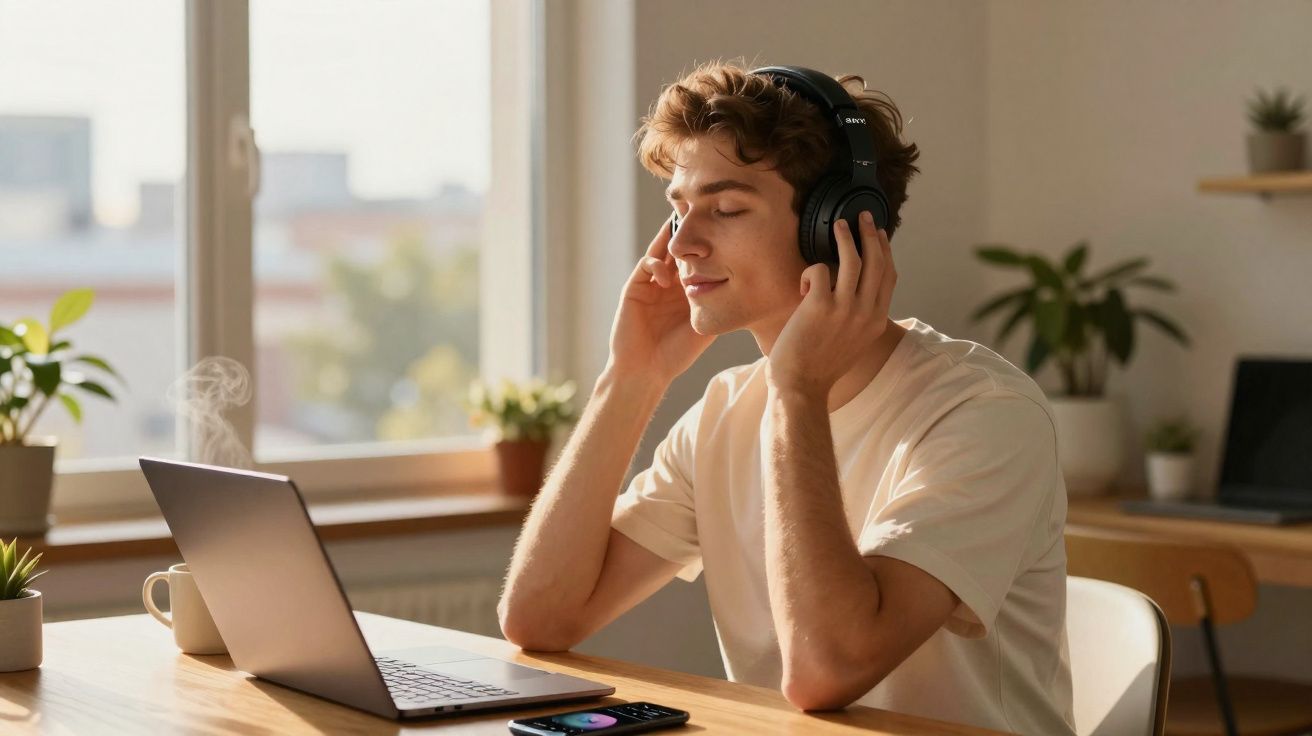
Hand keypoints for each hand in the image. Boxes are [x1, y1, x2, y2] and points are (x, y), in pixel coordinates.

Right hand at [606, 215, 716, 385]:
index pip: (698, 258)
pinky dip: (658, 265)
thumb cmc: (677, 354)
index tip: (727, 229)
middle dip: (691, 231)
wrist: (646, 370)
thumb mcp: (705, 326)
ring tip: (688, 227)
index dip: (709, 244)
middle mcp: (669, 282)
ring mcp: (652, 283)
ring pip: (662, 249)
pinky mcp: (635, 287)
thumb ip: (717, 306)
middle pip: (681, 248)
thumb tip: (744, 288)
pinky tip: (668, 281)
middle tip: (705, 212)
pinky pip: (647, 264)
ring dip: (674, 237)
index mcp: (686, 289)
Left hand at [766, 211, 895, 399]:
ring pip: (852, 260)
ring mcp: (845, 308)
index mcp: (877, 321)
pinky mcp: (820, 306)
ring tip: (838, 224)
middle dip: (871, 234)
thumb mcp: (853, 343)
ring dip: (846, 237)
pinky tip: (802, 285)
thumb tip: (856, 292)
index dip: (885, 251)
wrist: (801, 387)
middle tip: (863, 217)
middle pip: (876, 262)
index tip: (879, 234)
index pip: (888, 277)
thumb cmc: (820, 366)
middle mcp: (867, 313)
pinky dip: (810, 272)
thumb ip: (860, 318)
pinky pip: (820, 270)